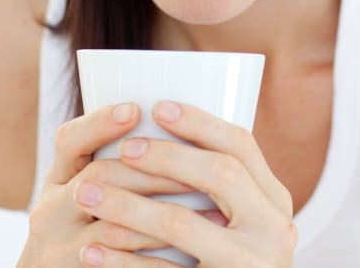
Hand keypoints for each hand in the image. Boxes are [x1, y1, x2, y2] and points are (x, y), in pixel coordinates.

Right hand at [17, 101, 218, 266]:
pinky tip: (190, 255)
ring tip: (211, 211)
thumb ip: (119, 172)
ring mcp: (57, 249)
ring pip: (114, 226)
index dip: (100, 123)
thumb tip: (181, 125)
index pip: (70, 140)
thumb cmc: (85, 237)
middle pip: (99, 177)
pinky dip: (158, 260)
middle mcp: (49, 211)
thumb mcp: (86, 201)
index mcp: (59, 181)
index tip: (136, 109)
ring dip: (165, 216)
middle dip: (154, 170)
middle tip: (199, 169)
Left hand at [73, 100, 297, 266]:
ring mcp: (248, 266)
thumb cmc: (232, 257)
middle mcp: (273, 232)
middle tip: (124, 148)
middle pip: (219, 174)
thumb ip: (222, 184)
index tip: (158, 107)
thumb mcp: (247, 220)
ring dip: (126, 204)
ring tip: (85, 192)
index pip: (241, 146)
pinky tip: (91, 252)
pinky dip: (121, 261)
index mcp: (274, 202)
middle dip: (166, 155)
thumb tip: (160, 122)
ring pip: (181, 223)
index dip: (200, 122)